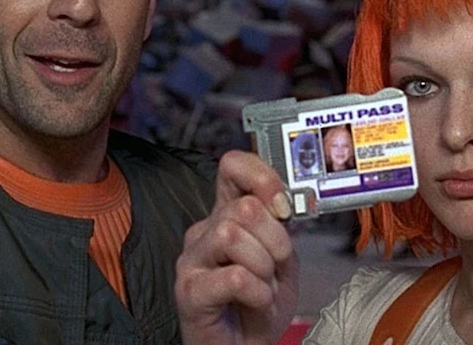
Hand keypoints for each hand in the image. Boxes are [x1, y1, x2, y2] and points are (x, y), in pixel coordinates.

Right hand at [175, 150, 299, 344]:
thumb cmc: (259, 304)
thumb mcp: (281, 257)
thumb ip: (280, 225)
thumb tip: (283, 201)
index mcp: (227, 214)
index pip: (233, 167)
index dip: (261, 176)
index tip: (282, 204)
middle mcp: (205, 230)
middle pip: (243, 207)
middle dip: (274, 238)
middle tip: (277, 264)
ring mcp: (193, 259)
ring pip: (232, 234)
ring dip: (263, 265)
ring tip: (264, 285)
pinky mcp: (188, 290)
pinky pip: (232, 275)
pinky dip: (257, 291)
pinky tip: (256, 300)